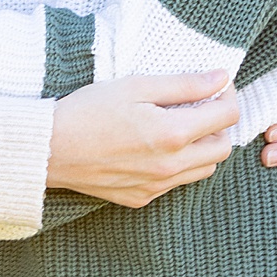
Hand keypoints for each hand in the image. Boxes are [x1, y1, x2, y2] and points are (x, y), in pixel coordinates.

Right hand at [46, 71, 238, 207]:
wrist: (49, 148)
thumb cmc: (88, 110)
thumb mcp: (136, 85)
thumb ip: (184, 84)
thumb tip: (221, 78)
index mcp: (173, 134)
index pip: (227, 117)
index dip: (227, 95)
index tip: (215, 85)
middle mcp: (171, 167)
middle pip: (223, 148)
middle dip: (219, 124)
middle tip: (199, 105)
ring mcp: (156, 187)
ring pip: (204, 169)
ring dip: (202, 147)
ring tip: (179, 125)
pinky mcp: (140, 198)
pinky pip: (176, 183)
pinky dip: (178, 164)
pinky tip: (155, 147)